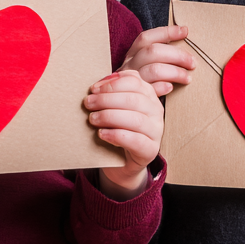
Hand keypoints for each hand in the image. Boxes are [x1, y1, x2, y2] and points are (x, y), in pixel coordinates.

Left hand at [85, 70, 163, 198]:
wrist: (120, 162)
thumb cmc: (115, 129)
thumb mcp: (113, 107)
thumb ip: (110, 93)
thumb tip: (97, 86)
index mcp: (148, 95)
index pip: (134, 81)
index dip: (112, 84)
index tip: (93, 89)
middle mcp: (156, 111)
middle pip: (134, 99)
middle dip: (107, 99)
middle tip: (88, 103)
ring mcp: (156, 131)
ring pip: (136, 119)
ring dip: (110, 117)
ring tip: (93, 119)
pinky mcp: (150, 150)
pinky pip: (136, 140)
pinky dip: (117, 135)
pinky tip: (102, 134)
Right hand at [120, 25, 195, 96]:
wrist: (122, 109)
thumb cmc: (142, 85)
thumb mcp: (144, 67)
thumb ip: (158, 55)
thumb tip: (183, 35)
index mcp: (132, 55)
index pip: (147, 38)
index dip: (166, 32)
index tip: (185, 31)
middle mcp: (129, 65)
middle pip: (153, 52)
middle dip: (177, 55)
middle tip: (193, 63)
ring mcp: (130, 82)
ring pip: (154, 70)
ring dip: (175, 72)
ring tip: (187, 78)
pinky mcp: (134, 98)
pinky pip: (150, 90)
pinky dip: (162, 87)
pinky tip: (171, 87)